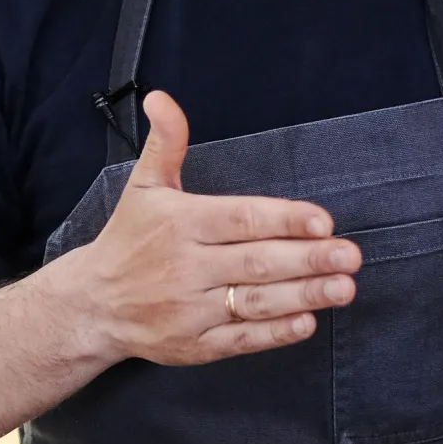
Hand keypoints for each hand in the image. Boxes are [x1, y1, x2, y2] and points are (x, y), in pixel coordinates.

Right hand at [55, 90, 358, 366]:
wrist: (92, 304)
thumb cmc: (128, 238)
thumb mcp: (143, 186)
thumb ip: (165, 143)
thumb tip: (161, 98)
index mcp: (179, 223)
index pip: (239, 220)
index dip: (283, 220)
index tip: (323, 222)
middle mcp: (185, 267)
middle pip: (255, 262)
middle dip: (307, 259)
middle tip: (350, 255)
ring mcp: (189, 310)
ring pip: (254, 302)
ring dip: (303, 296)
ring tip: (343, 288)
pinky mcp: (194, 345)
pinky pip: (240, 339)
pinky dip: (275, 333)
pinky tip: (307, 321)